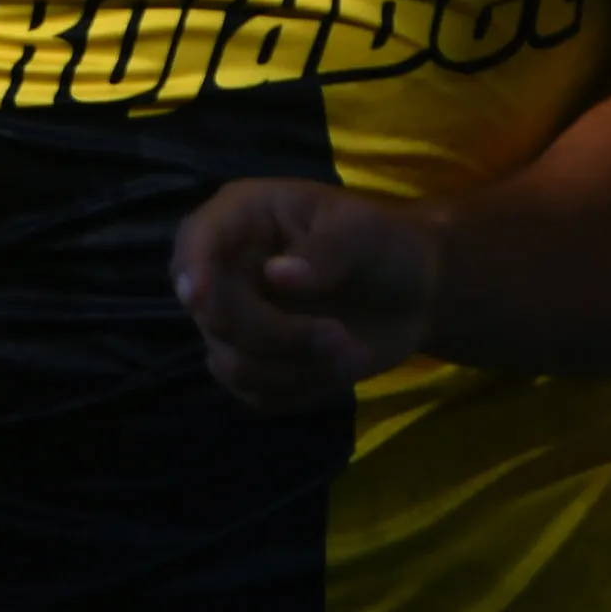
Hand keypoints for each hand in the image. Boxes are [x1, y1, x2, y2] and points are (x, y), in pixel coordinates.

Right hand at [171, 178, 440, 409]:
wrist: (416, 293)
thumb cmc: (384, 243)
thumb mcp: (365, 232)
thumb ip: (326, 250)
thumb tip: (275, 275)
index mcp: (245, 218)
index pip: (196, 238)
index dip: (194, 268)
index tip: (202, 298)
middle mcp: (228, 270)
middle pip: (213, 314)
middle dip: (275, 334)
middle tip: (338, 336)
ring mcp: (237, 321)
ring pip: (232, 363)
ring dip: (295, 366)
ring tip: (351, 351)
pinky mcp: (256, 365)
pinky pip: (259, 393)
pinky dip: (303, 387)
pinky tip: (340, 366)